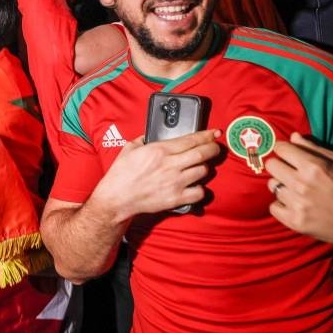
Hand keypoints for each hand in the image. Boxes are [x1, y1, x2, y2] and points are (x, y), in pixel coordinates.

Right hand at [93, 129, 220, 220]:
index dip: (207, 135)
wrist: (116, 199)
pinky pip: (199, 192)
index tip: (214, 133)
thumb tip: (153, 136)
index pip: (191, 139)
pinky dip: (200, 189)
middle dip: (213, 149)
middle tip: (215, 147)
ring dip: (205, 168)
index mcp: (159, 150)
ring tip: (200, 167)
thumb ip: (144, 139)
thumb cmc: (121, 174)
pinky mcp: (176, 199)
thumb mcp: (130, 148)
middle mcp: (170, 165)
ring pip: (203, 171)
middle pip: (203, 154)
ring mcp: (175, 183)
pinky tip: (195, 186)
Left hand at [266, 133, 332, 247]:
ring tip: (297, 190)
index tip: (288, 153)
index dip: (283, 149)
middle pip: (271, 165)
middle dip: (280, 165)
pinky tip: (295, 204)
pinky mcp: (296, 222)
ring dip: (282, 185)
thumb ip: (314, 148)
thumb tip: (292, 137)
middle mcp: (302, 183)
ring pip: (272, 185)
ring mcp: (298, 204)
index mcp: (314, 166)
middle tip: (291, 171)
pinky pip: (274, 207)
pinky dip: (282, 205)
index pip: (280, 149)